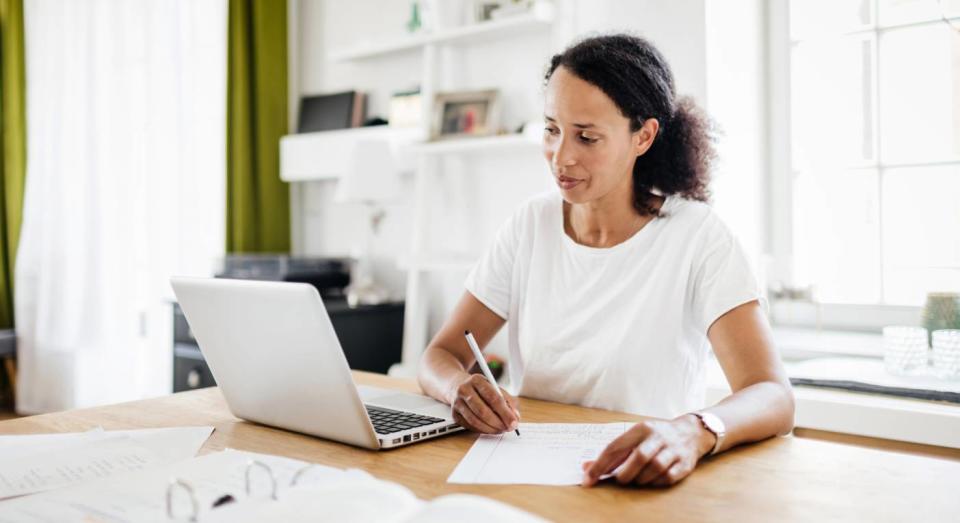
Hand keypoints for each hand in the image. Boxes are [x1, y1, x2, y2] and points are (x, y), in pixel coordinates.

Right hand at [449, 373, 519, 433]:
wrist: (457, 385)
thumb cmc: (480, 388)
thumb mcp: (494, 387)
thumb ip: (507, 401)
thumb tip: (515, 418)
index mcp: (476, 380)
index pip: (493, 398)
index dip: (505, 412)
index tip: (514, 422)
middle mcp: (464, 390)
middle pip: (482, 411)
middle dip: (498, 423)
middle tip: (508, 428)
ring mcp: (457, 402)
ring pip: (475, 421)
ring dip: (491, 429)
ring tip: (501, 430)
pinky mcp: (454, 414)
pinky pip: (470, 426)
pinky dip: (482, 430)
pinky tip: (490, 429)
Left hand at [581, 415, 714, 487]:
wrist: (691, 432)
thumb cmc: (655, 437)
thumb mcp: (635, 437)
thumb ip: (613, 453)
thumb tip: (586, 469)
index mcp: (641, 428)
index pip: (616, 447)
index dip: (600, 465)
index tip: (588, 478)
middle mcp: (658, 436)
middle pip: (638, 457)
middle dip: (624, 474)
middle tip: (620, 480)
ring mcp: (673, 449)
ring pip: (654, 468)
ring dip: (640, 479)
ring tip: (636, 480)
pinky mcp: (685, 463)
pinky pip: (667, 477)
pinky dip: (655, 482)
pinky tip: (651, 480)